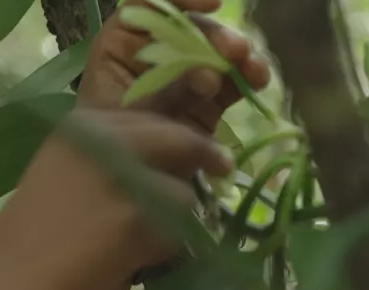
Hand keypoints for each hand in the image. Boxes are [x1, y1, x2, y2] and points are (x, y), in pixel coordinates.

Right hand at [0, 109, 232, 289]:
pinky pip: (179, 230)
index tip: (199, 151)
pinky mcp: (137, 215)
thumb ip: (114, 162)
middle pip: (180, 140)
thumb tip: (182, 162)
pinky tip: (125, 266)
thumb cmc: (32, 249)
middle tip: (222, 169)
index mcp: (80, 125)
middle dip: (199, 159)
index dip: (180, 135)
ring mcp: (121, 174)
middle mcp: (102, 136)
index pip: (153, 116)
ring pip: (184, 191)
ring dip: (174, 221)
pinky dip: (163, 252)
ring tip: (130, 248)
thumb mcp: (69, 180)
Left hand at [76, 0, 270, 133]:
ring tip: (251, 67)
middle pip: (188, 28)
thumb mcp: (132, 121)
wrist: (118, 191)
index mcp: (119, 48)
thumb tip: (209, 76)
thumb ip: (169, 95)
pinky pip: (232, 80)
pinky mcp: (207, 100)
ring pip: (215, 51)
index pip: (145, 7)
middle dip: (215, 36)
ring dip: (238, 54)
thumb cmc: (110, 151)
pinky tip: (257, 78)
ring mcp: (182, 77)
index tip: (214, 4)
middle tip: (234, 51)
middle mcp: (152, 56)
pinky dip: (248, 76)